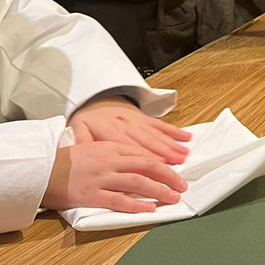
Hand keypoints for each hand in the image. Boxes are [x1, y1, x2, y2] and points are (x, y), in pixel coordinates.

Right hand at [42, 141, 187, 213]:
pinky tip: (149, 210)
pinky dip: (136, 206)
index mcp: (112, 148)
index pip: (144, 155)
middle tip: (182, 186)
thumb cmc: (67, 161)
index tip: (177, 173)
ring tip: (172, 198)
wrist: (41, 170)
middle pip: (147, 167)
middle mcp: (110, 161)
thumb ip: (115, 152)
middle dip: (169, 177)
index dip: (164, 164)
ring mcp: (102, 179)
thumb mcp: (94, 147)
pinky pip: (118, 201)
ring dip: (159, 191)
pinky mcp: (92, 195)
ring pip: (138, 183)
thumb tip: (138, 161)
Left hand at [68, 97, 190, 163]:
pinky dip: (175, 132)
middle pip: (148, 141)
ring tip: (184, 155)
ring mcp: (138, 121)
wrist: (98, 100)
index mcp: (110, 130)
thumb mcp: (78, 129)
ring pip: (157, 134)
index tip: (157, 164)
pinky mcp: (146, 118)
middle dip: (165, 153)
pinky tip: (186, 138)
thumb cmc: (89, 120)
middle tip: (178, 164)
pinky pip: (162, 125)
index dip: (143, 155)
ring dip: (172, 144)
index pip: (129, 145)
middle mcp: (127, 124)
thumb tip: (83, 154)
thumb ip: (82, 142)